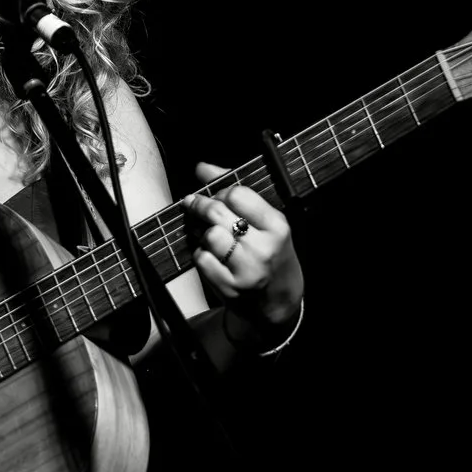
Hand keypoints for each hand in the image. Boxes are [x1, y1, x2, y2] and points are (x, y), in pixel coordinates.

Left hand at [183, 163, 304, 341]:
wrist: (278, 304)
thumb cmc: (273, 257)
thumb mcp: (268, 224)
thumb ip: (238, 193)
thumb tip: (202, 167)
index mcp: (277, 226)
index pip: (239, 194)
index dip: (222, 191)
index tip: (217, 195)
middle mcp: (263, 248)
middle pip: (218, 213)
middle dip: (200, 205)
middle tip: (193, 203)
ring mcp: (245, 270)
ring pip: (208, 235)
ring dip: (201, 232)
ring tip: (207, 233)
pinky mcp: (229, 287)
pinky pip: (201, 259)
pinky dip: (200, 253)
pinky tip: (210, 254)